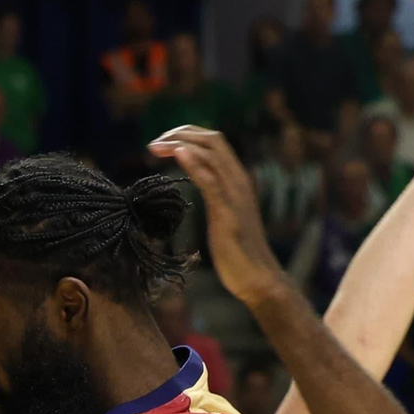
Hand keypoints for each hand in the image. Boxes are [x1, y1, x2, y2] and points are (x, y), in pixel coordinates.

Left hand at [145, 125, 285, 307]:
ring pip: (211, 154)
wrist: (259, 280)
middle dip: (181, 134)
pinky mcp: (228, 214)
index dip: (188, 135)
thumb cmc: (238, 253)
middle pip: (213, 140)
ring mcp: (235, 197)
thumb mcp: (224, 215)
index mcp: (237, 181)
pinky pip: (211, 182)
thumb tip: (199, 185)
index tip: (162, 144)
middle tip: (154, 144)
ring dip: (180, 144)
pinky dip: (194, 164)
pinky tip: (178, 154)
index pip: (215, 142)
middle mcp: (239, 182)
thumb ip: (215, 195)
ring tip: (155, 147)